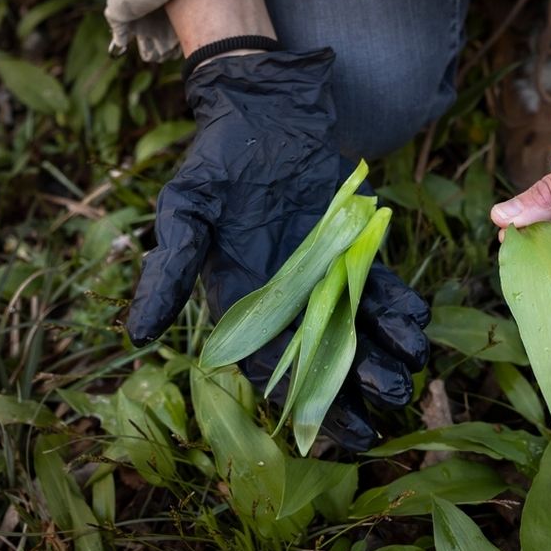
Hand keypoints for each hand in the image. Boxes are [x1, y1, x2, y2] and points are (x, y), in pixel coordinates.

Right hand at [126, 49, 429, 451]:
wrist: (265, 115)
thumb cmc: (220, 162)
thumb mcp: (186, 210)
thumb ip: (169, 268)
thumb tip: (134, 334)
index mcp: (244, 303)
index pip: (274, 366)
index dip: (304, 403)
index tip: (337, 435)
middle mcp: (287, 301)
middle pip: (325, 359)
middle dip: (358, 386)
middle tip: (390, 404)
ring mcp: (325, 278)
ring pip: (361, 330)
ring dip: (388, 353)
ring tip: (412, 371)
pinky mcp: (354, 253)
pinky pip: (382, 291)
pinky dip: (401, 310)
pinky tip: (417, 324)